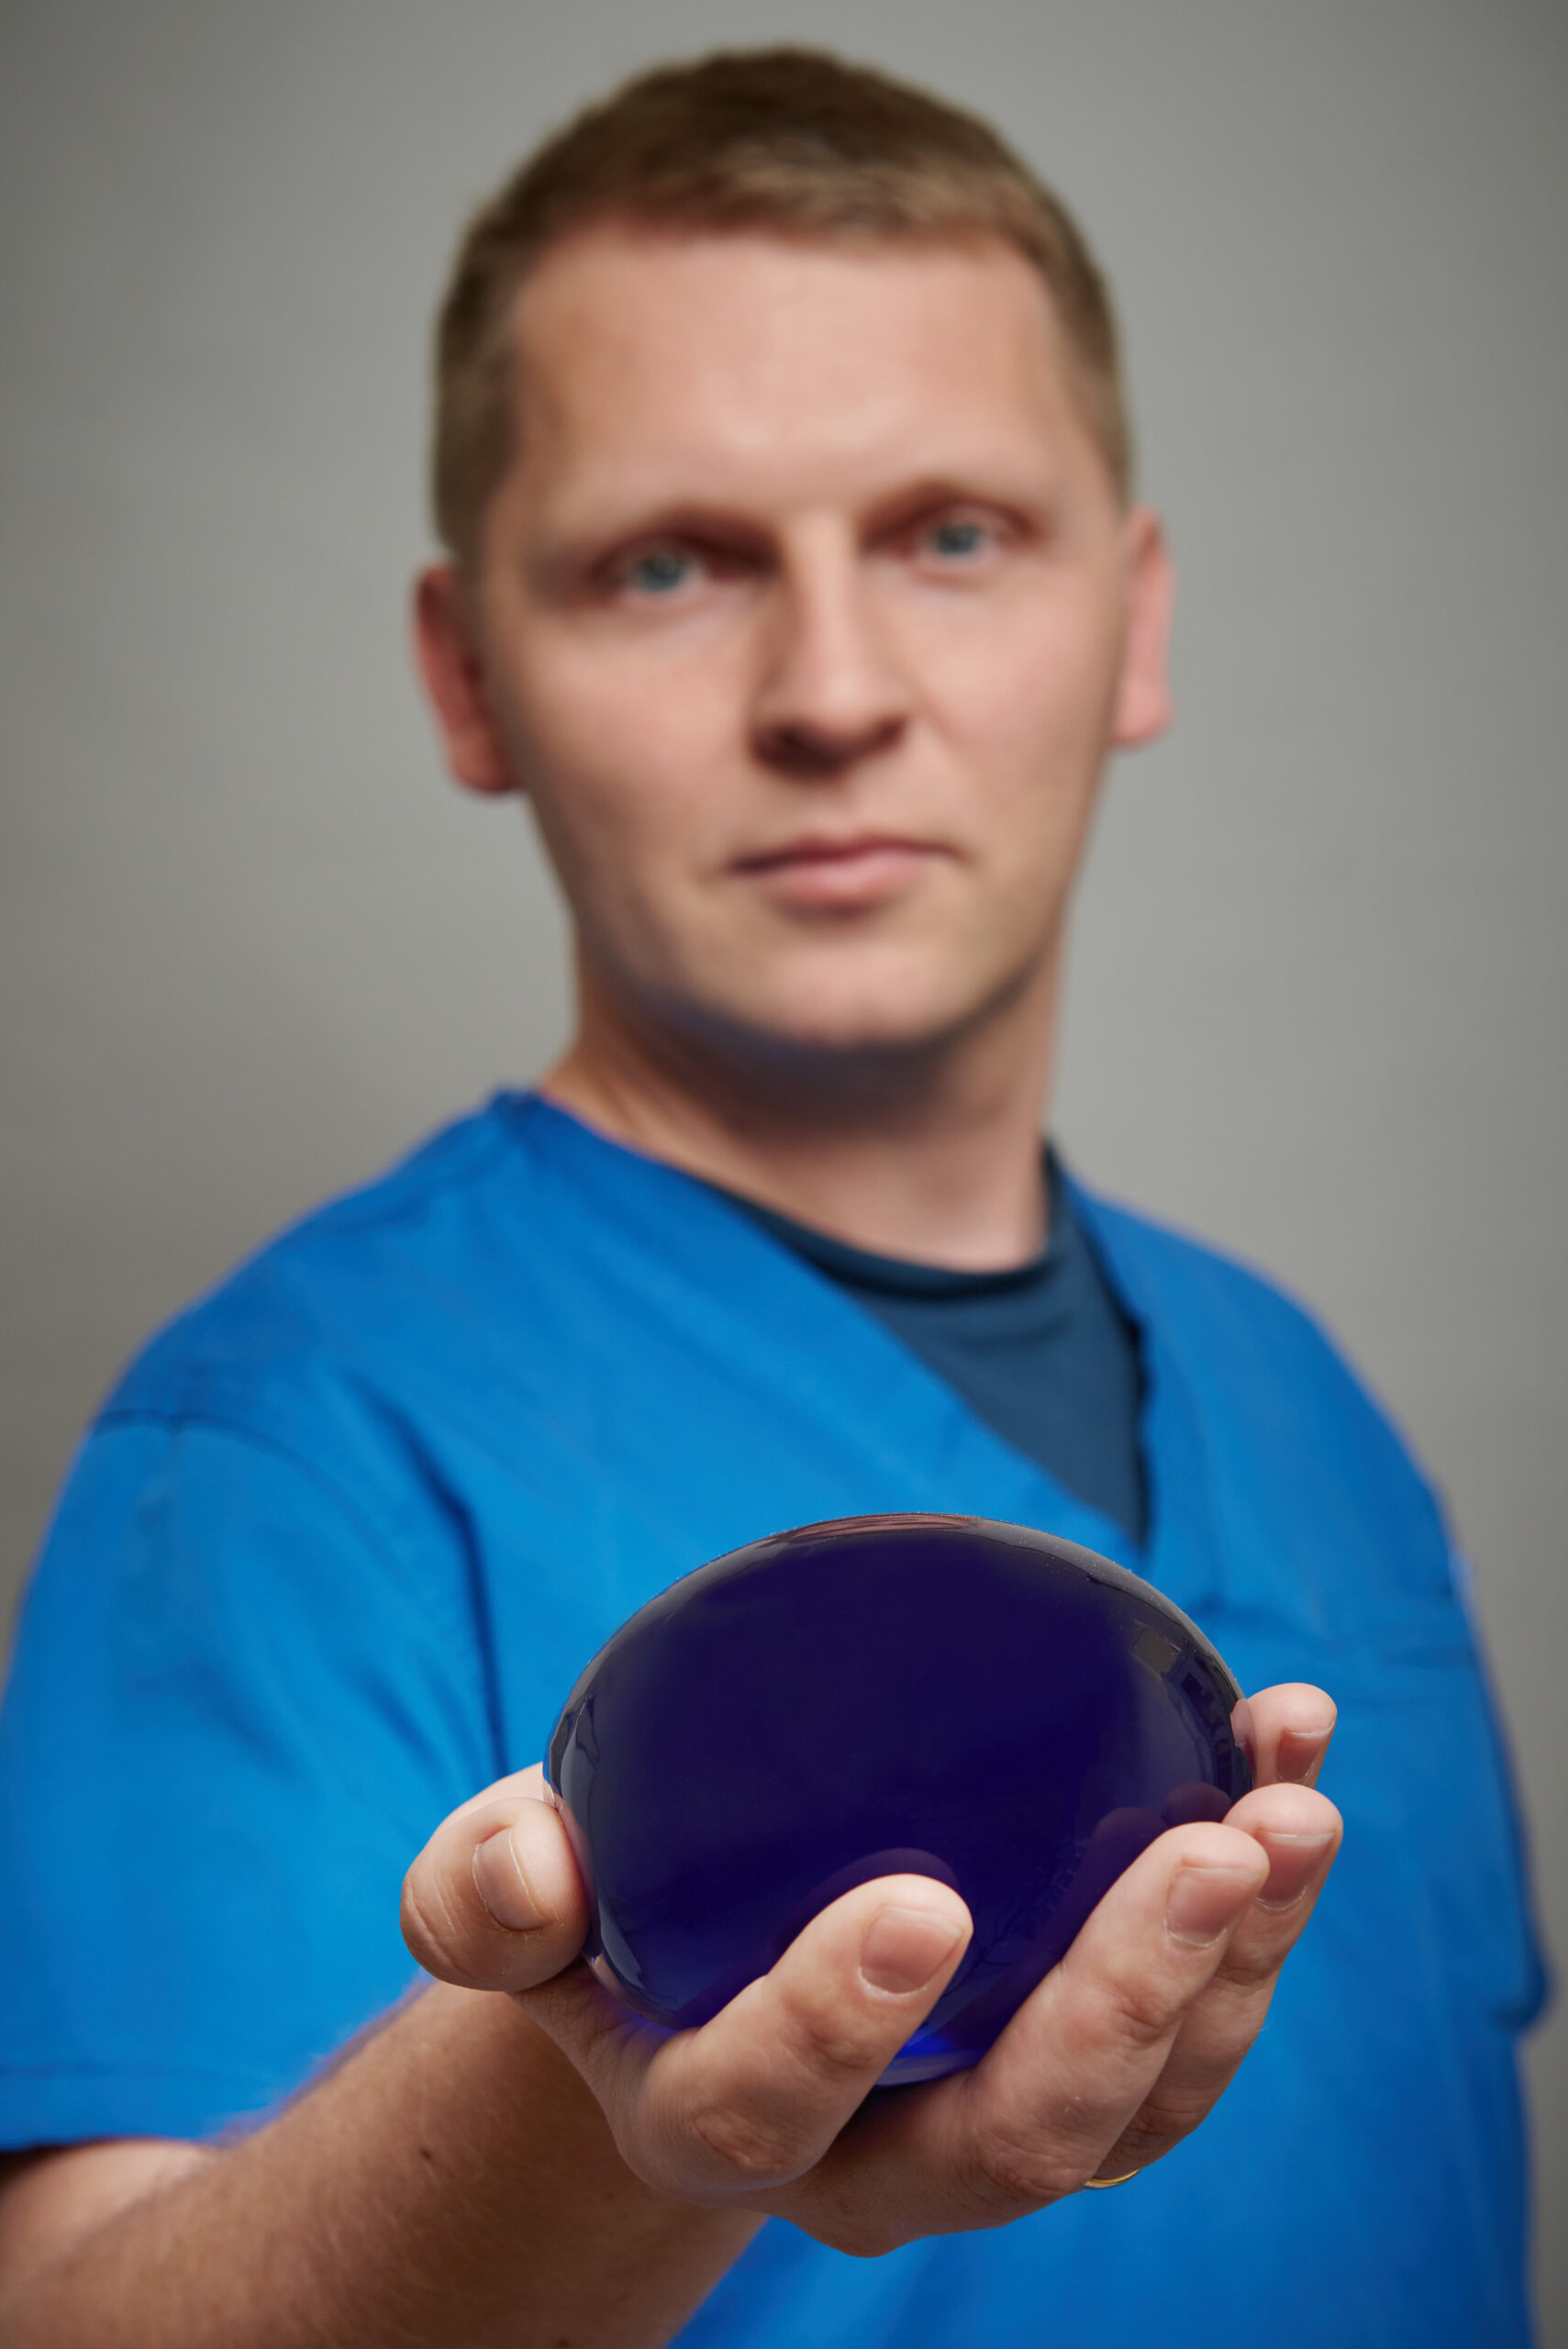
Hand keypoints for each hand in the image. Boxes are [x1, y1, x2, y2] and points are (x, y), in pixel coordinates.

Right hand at [402, 1682, 1339, 2254]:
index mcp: (714, 2115)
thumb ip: (484, 1890)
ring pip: (1141, 2104)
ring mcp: (993, 2127)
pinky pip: (1195, 2031)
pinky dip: (1263, 1911)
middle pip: (1011, 2143)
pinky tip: (1288, 1773)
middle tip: (1206, 1852)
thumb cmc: (604, 1914)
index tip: (916, 1903)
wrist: (693, 1966)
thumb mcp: (504, 1898)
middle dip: (1122, 2004)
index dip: (834, 2025)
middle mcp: (870, 2165)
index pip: (766, 2108)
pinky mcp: (1088, 2073)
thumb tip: (536, 1867)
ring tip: (1292, 1807)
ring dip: (1239, 1960)